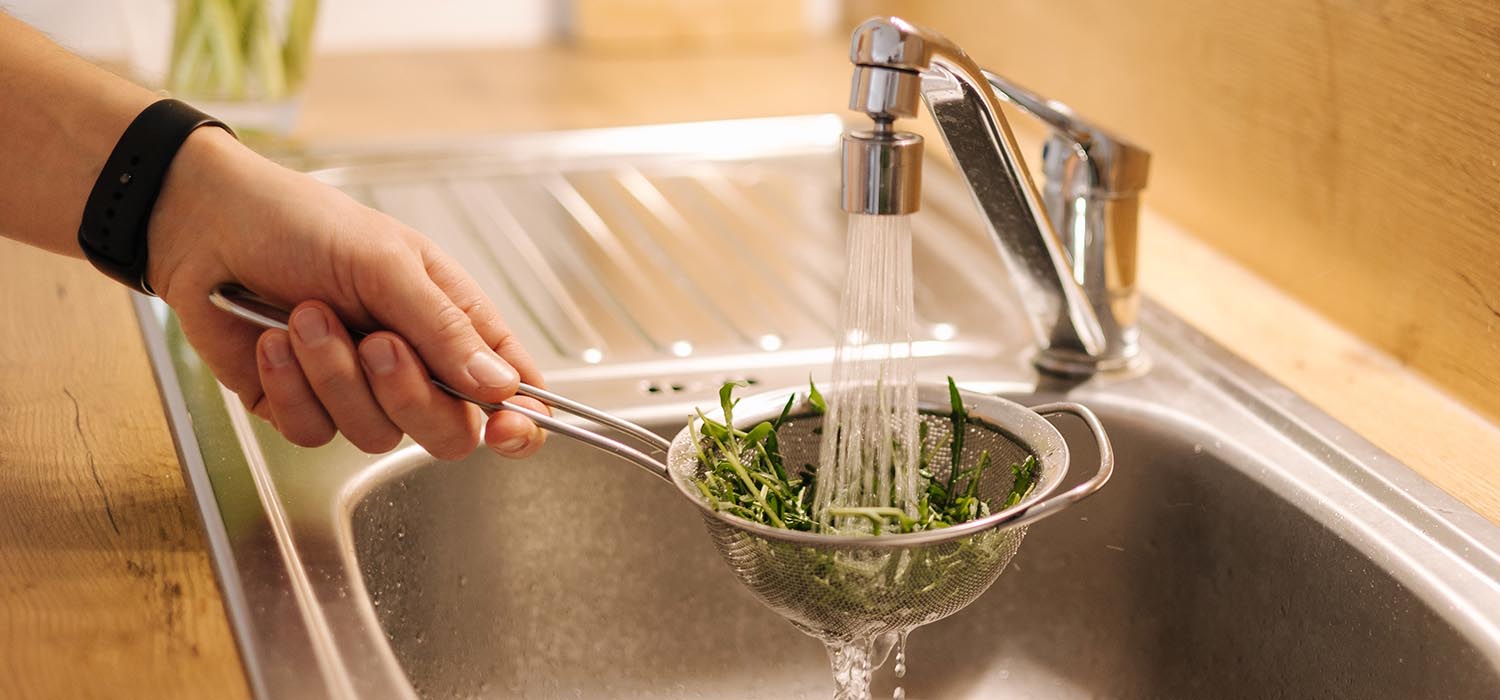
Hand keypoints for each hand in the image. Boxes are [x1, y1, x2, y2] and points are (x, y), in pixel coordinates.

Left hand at [144, 127, 546, 459]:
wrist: (206, 225)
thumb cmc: (304, 224)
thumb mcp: (386, 262)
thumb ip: (444, 328)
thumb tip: (502, 386)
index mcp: (452, 324)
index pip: (508, 388)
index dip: (519, 419)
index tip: (508, 427)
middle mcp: (413, 365)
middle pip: (447, 431)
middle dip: (409, 394)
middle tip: (376, 342)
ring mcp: (357, 391)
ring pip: (375, 434)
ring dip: (334, 374)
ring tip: (305, 315)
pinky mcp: (302, 408)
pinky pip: (314, 432)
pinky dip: (290, 384)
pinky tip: (272, 339)